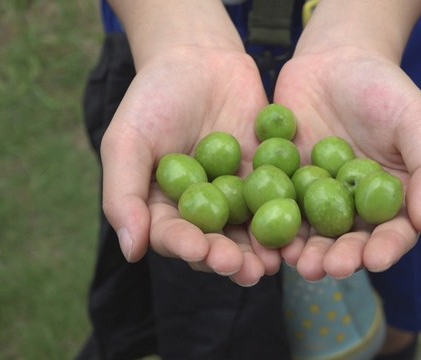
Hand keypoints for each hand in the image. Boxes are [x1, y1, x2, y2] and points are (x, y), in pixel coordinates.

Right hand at [100, 46, 278, 285]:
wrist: (200, 59)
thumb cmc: (154, 97)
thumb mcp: (127, 140)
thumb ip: (123, 194)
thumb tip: (132, 252)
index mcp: (165, 207)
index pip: (173, 236)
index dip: (185, 246)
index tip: (198, 251)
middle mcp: (203, 210)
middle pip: (215, 243)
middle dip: (229, 258)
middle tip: (243, 269)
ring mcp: (238, 196)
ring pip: (250, 232)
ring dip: (261, 251)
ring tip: (271, 264)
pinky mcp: (268, 179)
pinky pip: (278, 201)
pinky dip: (288, 218)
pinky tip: (297, 232)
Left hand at [274, 47, 420, 280]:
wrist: (336, 59)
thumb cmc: (386, 90)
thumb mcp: (419, 121)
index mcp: (393, 199)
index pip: (394, 232)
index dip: (387, 248)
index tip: (375, 259)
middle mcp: (356, 206)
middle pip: (350, 241)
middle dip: (342, 258)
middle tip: (330, 268)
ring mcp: (319, 198)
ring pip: (313, 234)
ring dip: (307, 252)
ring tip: (300, 264)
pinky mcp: (286, 184)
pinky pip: (279, 208)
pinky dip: (274, 225)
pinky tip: (269, 239)